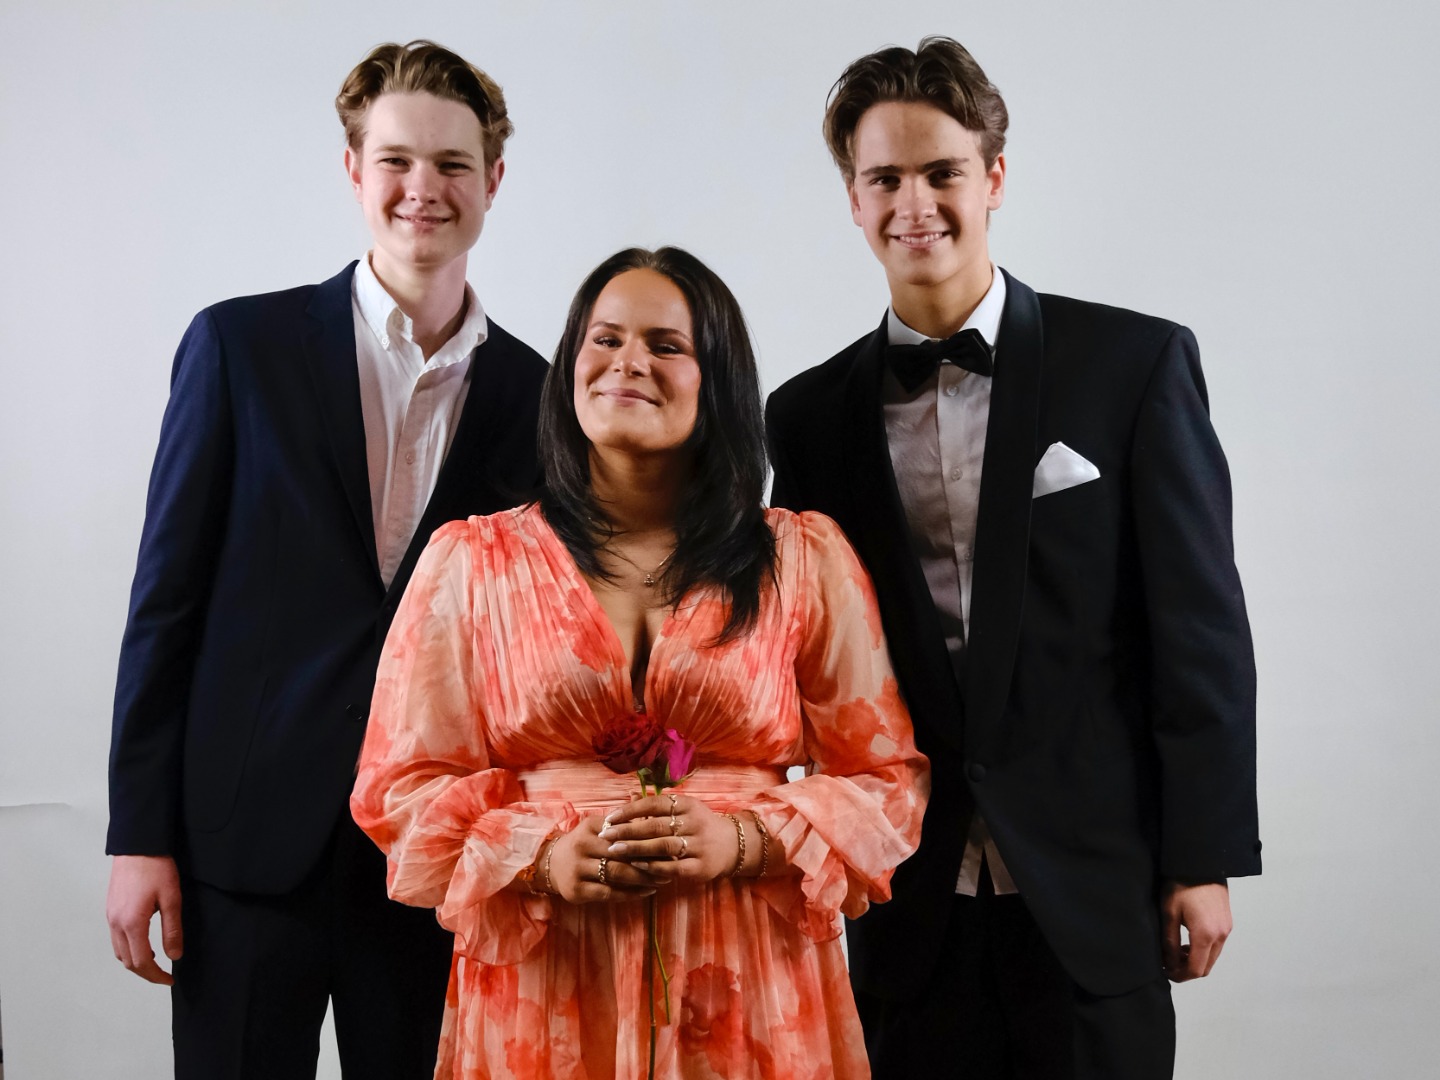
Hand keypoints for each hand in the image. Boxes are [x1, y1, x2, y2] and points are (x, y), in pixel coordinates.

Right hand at [106, 855, 183, 984]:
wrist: (138, 844)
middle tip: (164, 975)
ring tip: (156, 961)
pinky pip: (116, 938)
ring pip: (119, 951)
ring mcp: (110, 916)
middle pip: (127, 961)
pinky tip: (144, 943)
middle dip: (145, 973)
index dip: (156, 975)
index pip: (141, 962)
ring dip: (135, 961)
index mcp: (132, 923)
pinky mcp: (111, 909)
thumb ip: (173, 930)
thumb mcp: (172, 899)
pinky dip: (129, 948)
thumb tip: (175, 956)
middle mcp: (116, 923)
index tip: (170, 979)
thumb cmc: (157, 867)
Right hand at [546, 816, 660, 903]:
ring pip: (616, 874)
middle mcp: (581, 846)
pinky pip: (609, 893)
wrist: (551, 863)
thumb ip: (621, 819)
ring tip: (662, 879)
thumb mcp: (598, 826)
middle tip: (670, 864)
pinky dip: (630, 894)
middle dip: (648, 860)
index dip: (647, 838)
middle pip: (621, 853)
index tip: (667, 843)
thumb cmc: (584, 843)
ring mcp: (578, 869)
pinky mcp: (577, 890)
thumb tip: (644, 802)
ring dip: (643, 878)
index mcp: (590, 826)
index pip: (623, 832)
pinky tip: (646, 891)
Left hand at [600, 792, 744, 882]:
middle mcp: (694, 822)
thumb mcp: (684, 809)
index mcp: (688, 805)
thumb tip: (628, 795)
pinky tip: (636, 866)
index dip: (630, 810)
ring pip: (662, 846)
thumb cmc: (700, 825)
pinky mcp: (700, 867)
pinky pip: (673, 867)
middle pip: (655, 825)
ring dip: (636, 849)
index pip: (655, 803)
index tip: (609, 818)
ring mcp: (698, 845)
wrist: (732, 845)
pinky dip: (653, 867)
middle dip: (627, 831)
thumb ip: (657, 804)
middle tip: (605, 836)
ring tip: (615, 851)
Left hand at [1160, 880, 1231, 981]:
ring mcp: (1227, 928)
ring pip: (1212, 957)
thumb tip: (1168, 962)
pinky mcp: (1227, 921)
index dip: (1180, 976)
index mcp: (1206, 935)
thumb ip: (1169, 942)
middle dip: (1187, 970)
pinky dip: (1203, 950)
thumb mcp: (1169, 913)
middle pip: (1207, 967)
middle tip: (1169, 963)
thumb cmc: (1181, 885)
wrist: (1201, 863)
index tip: (1165, 972)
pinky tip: (1188, 940)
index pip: (1196, 969)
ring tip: (1176, 951)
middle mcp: (1221, 935)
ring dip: (1196, 959)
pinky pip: (1217, 945)